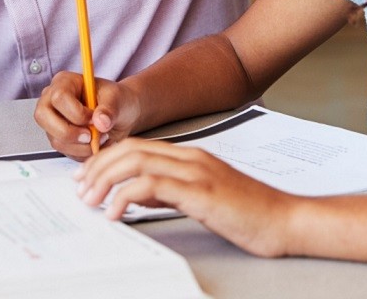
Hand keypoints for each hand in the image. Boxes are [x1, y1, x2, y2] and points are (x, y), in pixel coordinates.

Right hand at [35, 71, 141, 158]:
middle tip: (91, 135)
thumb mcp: (117, 98)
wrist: (123, 114)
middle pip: (43, 117)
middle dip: (70, 132)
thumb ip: (109, 108)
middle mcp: (53, 100)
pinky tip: (97, 143)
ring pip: (56, 139)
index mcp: (65, 82)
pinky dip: (84, 152)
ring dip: (82, 146)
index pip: (58, 98)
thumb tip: (100, 122)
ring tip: (102, 138)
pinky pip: (65, 151)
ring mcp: (53, 121)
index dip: (77, 113)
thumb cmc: (117, 99)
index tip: (95, 119)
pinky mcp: (59, 138)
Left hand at [75, 139, 301, 257]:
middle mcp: (191, 158)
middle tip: (81, 189)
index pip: (138, 147)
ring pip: (136, 162)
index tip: (88, 178)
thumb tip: (139, 196)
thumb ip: (170, 192)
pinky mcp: (201, 192)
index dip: (107, 160)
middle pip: (130, 150)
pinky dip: (126, 196)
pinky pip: (152, 186)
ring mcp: (196, 172)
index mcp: (191, 157)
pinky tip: (115, 212)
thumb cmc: (250, 213)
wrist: (286, 220)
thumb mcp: (202, 199)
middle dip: (98, 168)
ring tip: (91, 200)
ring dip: (106, 180)